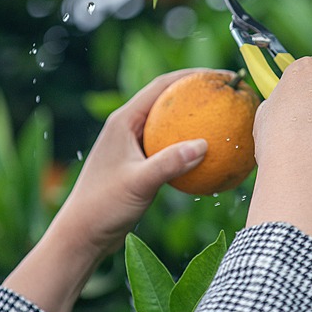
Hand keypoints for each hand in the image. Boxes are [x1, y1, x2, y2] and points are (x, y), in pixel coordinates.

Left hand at [4, 69, 212, 311]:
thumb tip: (204, 144)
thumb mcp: (139, 183)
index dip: (193, 76)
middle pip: (168, 99)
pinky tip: (211, 157)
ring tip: (224, 121)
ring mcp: (133, 145)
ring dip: (194, 120)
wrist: (83, 235)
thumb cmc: (103, 207)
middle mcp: (127, 127)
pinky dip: (189, 147)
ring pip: (169, 124)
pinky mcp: (138, 163)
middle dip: (198, 93)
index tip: (222, 76)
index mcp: (123, 121)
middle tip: (228, 94)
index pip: (162, 86)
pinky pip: (169, 147)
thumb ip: (169, 163)